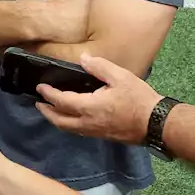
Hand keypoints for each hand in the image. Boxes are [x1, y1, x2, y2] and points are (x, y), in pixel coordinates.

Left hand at [33, 54, 161, 145]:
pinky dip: (69, 124)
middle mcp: (88, 123)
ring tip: (51, 111)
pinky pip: (79, 131)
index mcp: (89, 107)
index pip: (61, 101)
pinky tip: (72, 118)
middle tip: (38, 103)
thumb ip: (99, 66)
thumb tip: (83, 59)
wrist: (156, 123)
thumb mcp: (120, 76)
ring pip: (68, 128)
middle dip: (47, 112)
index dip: (48, 94)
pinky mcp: (103, 136)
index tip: (40, 87)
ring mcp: (95, 132)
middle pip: (59, 121)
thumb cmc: (139, 99)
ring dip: (57, 119)